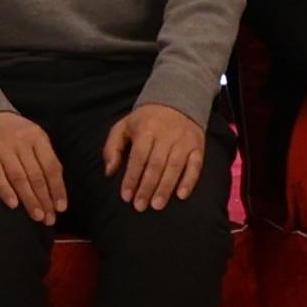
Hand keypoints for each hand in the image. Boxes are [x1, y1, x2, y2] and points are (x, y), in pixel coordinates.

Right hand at [0, 111, 67, 223]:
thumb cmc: (12, 131)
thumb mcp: (32, 136)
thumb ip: (44, 157)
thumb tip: (56, 189)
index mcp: (37, 137)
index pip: (51, 166)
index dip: (57, 188)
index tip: (61, 208)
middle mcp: (21, 141)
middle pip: (36, 175)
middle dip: (44, 199)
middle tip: (49, 219)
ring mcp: (1, 146)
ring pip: (19, 177)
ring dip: (29, 199)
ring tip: (36, 216)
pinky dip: (5, 190)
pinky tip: (13, 204)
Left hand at [106, 97, 206, 211]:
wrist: (178, 100)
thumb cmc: (146, 119)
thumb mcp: (124, 126)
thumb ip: (112, 147)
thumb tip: (109, 172)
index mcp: (146, 129)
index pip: (138, 157)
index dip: (131, 178)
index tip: (126, 196)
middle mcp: (166, 135)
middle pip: (156, 165)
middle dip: (147, 187)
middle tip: (140, 206)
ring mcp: (183, 141)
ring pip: (174, 167)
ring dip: (165, 188)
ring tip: (157, 205)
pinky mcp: (197, 146)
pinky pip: (196, 165)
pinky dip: (189, 181)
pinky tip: (181, 195)